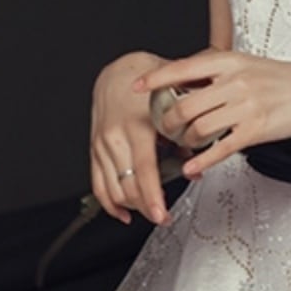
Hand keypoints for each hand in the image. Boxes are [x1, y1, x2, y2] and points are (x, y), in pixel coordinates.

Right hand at [90, 51, 177, 224]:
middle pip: (128, 184)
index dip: (152, 195)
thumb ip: (186, 137)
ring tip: (150, 213)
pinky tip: (123, 213)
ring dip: (132, 206)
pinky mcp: (94, 150)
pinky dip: (109, 203)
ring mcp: (102, 145)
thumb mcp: (175, 107)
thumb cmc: (149, 87)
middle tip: (163, 217)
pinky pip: (97, 183)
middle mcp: (115, 136)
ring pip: (113, 188)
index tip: (160, 213)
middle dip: (146, 206)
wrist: (118, 73)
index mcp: (137, 125)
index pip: (144, 169)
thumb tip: (196, 166)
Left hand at [136, 50, 290, 178]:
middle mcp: (234, 82)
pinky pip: (219, 149)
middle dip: (167, 122)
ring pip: (198, 128)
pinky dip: (201, 161)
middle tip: (165, 129)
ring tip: (186, 145)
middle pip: (184, 105)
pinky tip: (193, 168)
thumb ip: (218, 72)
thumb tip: (185, 82)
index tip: (136, 88)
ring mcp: (245, 106)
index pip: (182, 68)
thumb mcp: (248, 65)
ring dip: (185, 142)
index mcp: (229, 61)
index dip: (155, 79)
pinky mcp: (256, 130)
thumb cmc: (284, 79)